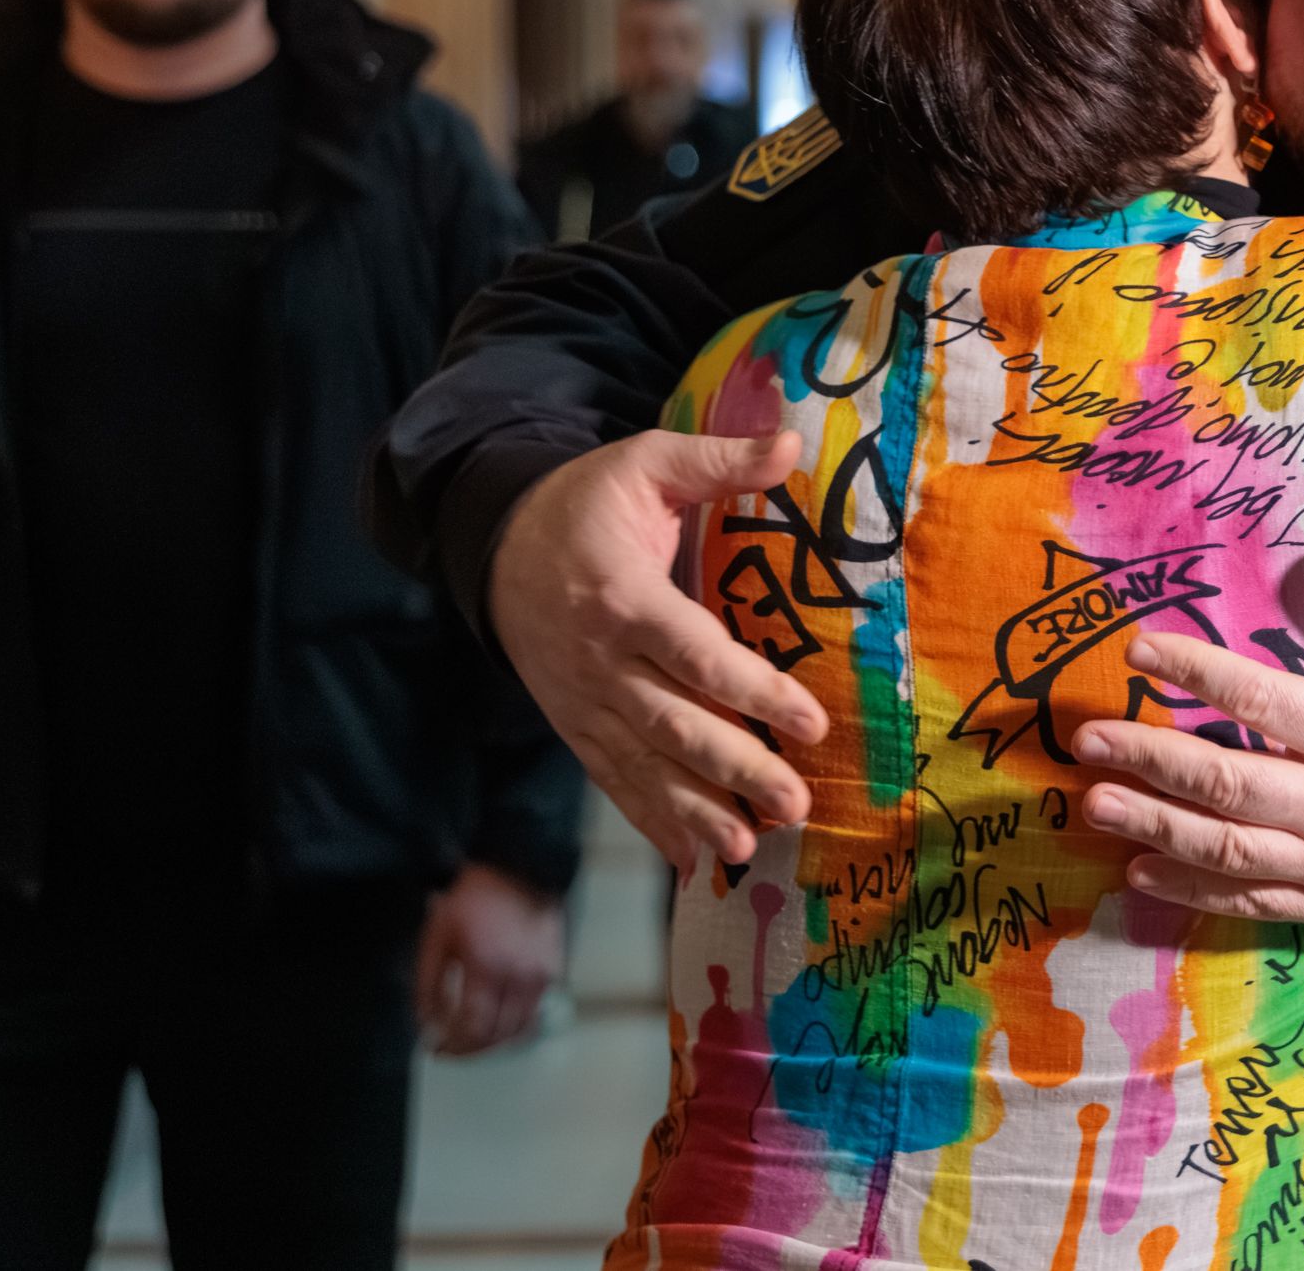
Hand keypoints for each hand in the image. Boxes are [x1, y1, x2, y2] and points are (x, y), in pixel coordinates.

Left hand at [415, 863, 567, 1056]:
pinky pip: (533, 1013)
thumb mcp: (438, 937)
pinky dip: (514, 1027)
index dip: (453, 1045)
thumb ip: (428, 985)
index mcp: (487, 966)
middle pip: (496, 1034)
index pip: (473, 1026)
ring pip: (518, 1030)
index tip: (436, 1048)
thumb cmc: (473, 900)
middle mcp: (519, 976)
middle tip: (450, 1049)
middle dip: (469, 1049)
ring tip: (471, 1041)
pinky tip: (497, 1024)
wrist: (518, 870)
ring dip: (492, 1043)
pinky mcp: (554, 971)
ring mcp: (541, 975)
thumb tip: (427, 1024)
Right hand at [488, 427, 828, 871]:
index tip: (808, 721)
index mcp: (624, 598)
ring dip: (696, 811)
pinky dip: (651, 824)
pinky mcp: (575, 728)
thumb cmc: (585, 503)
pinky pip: (614, 782)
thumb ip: (718, 459)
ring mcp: (584, 704)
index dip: (753, 692)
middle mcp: (601, 662)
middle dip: (735, 770)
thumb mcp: (645, 462)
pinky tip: (691, 862)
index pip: (695, 654)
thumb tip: (795, 442)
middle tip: (794, 803)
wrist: (495, 545)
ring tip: (747, 846)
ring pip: (643, 767)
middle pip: (674, 726)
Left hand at [1071, 527, 1303, 925]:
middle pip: (1224, 784)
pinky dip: (1191, 891)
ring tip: (1093, 805)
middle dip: (1148, 760)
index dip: (1194, 669)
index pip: (1260, 699)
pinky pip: (1249, 904)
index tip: (1141, 647)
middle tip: (1088, 739)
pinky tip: (1141, 872)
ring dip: (1152, 827)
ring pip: (1224, 851)